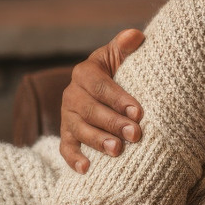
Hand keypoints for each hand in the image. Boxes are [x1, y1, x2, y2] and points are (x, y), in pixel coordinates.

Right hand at [60, 29, 145, 172]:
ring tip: (117, 151)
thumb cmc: (120, 69)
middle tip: (136, 134)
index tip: (139, 111)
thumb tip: (135, 35)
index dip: (118, 99)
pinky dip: (74, 159)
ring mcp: (67, 115)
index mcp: (85, 72)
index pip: (100, 86)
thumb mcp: (121, 54)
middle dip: (113, 123)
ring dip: (98, 141)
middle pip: (90, 110)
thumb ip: (127, 45)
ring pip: (79, 129)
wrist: (106, 85)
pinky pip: (66, 147)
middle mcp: (72, 93)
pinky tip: (87, 169)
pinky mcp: (67, 133)